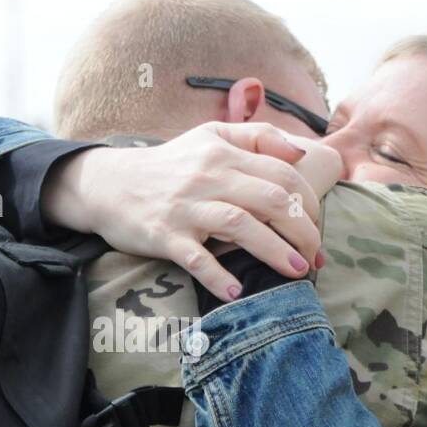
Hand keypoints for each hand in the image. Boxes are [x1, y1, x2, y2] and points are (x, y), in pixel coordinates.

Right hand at [42, 122, 340, 300]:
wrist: (109, 184)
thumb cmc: (169, 165)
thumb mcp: (210, 136)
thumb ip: (257, 136)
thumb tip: (301, 152)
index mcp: (225, 152)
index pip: (283, 174)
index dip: (310, 203)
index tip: (317, 230)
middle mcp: (208, 176)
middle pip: (271, 200)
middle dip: (303, 231)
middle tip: (315, 258)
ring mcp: (186, 207)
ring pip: (241, 226)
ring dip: (275, 251)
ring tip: (297, 272)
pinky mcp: (164, 234)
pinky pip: (195, 257)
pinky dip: (216, 275)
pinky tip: (236, 291)